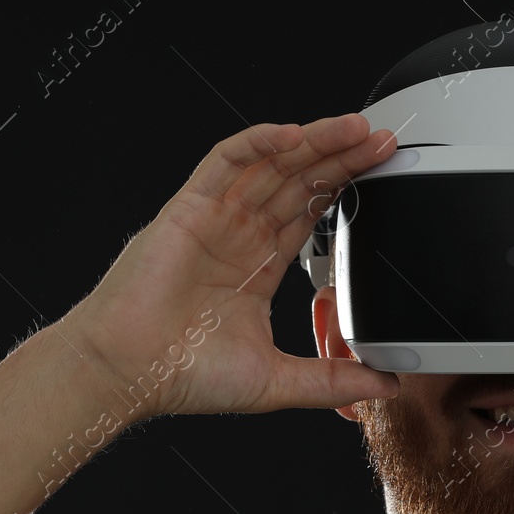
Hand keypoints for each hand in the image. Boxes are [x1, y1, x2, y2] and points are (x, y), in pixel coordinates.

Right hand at [59, 114, 401, 418]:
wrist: (128, 371)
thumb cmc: (183, 374)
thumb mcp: (279, 381)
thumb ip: (333, 380)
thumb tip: (384, 385)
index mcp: (258, 266)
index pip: (311, 213)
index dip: (346, 187)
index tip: (382, 172)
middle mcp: (238, 235)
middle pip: (298, 181)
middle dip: (341, 157)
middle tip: (383, 140)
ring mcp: (215, 217)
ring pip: (271, 165)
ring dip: (313, 142)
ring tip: (354, 128)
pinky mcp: (189, 208)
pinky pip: (226, 162)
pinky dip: (258, 143)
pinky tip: (293, 134)